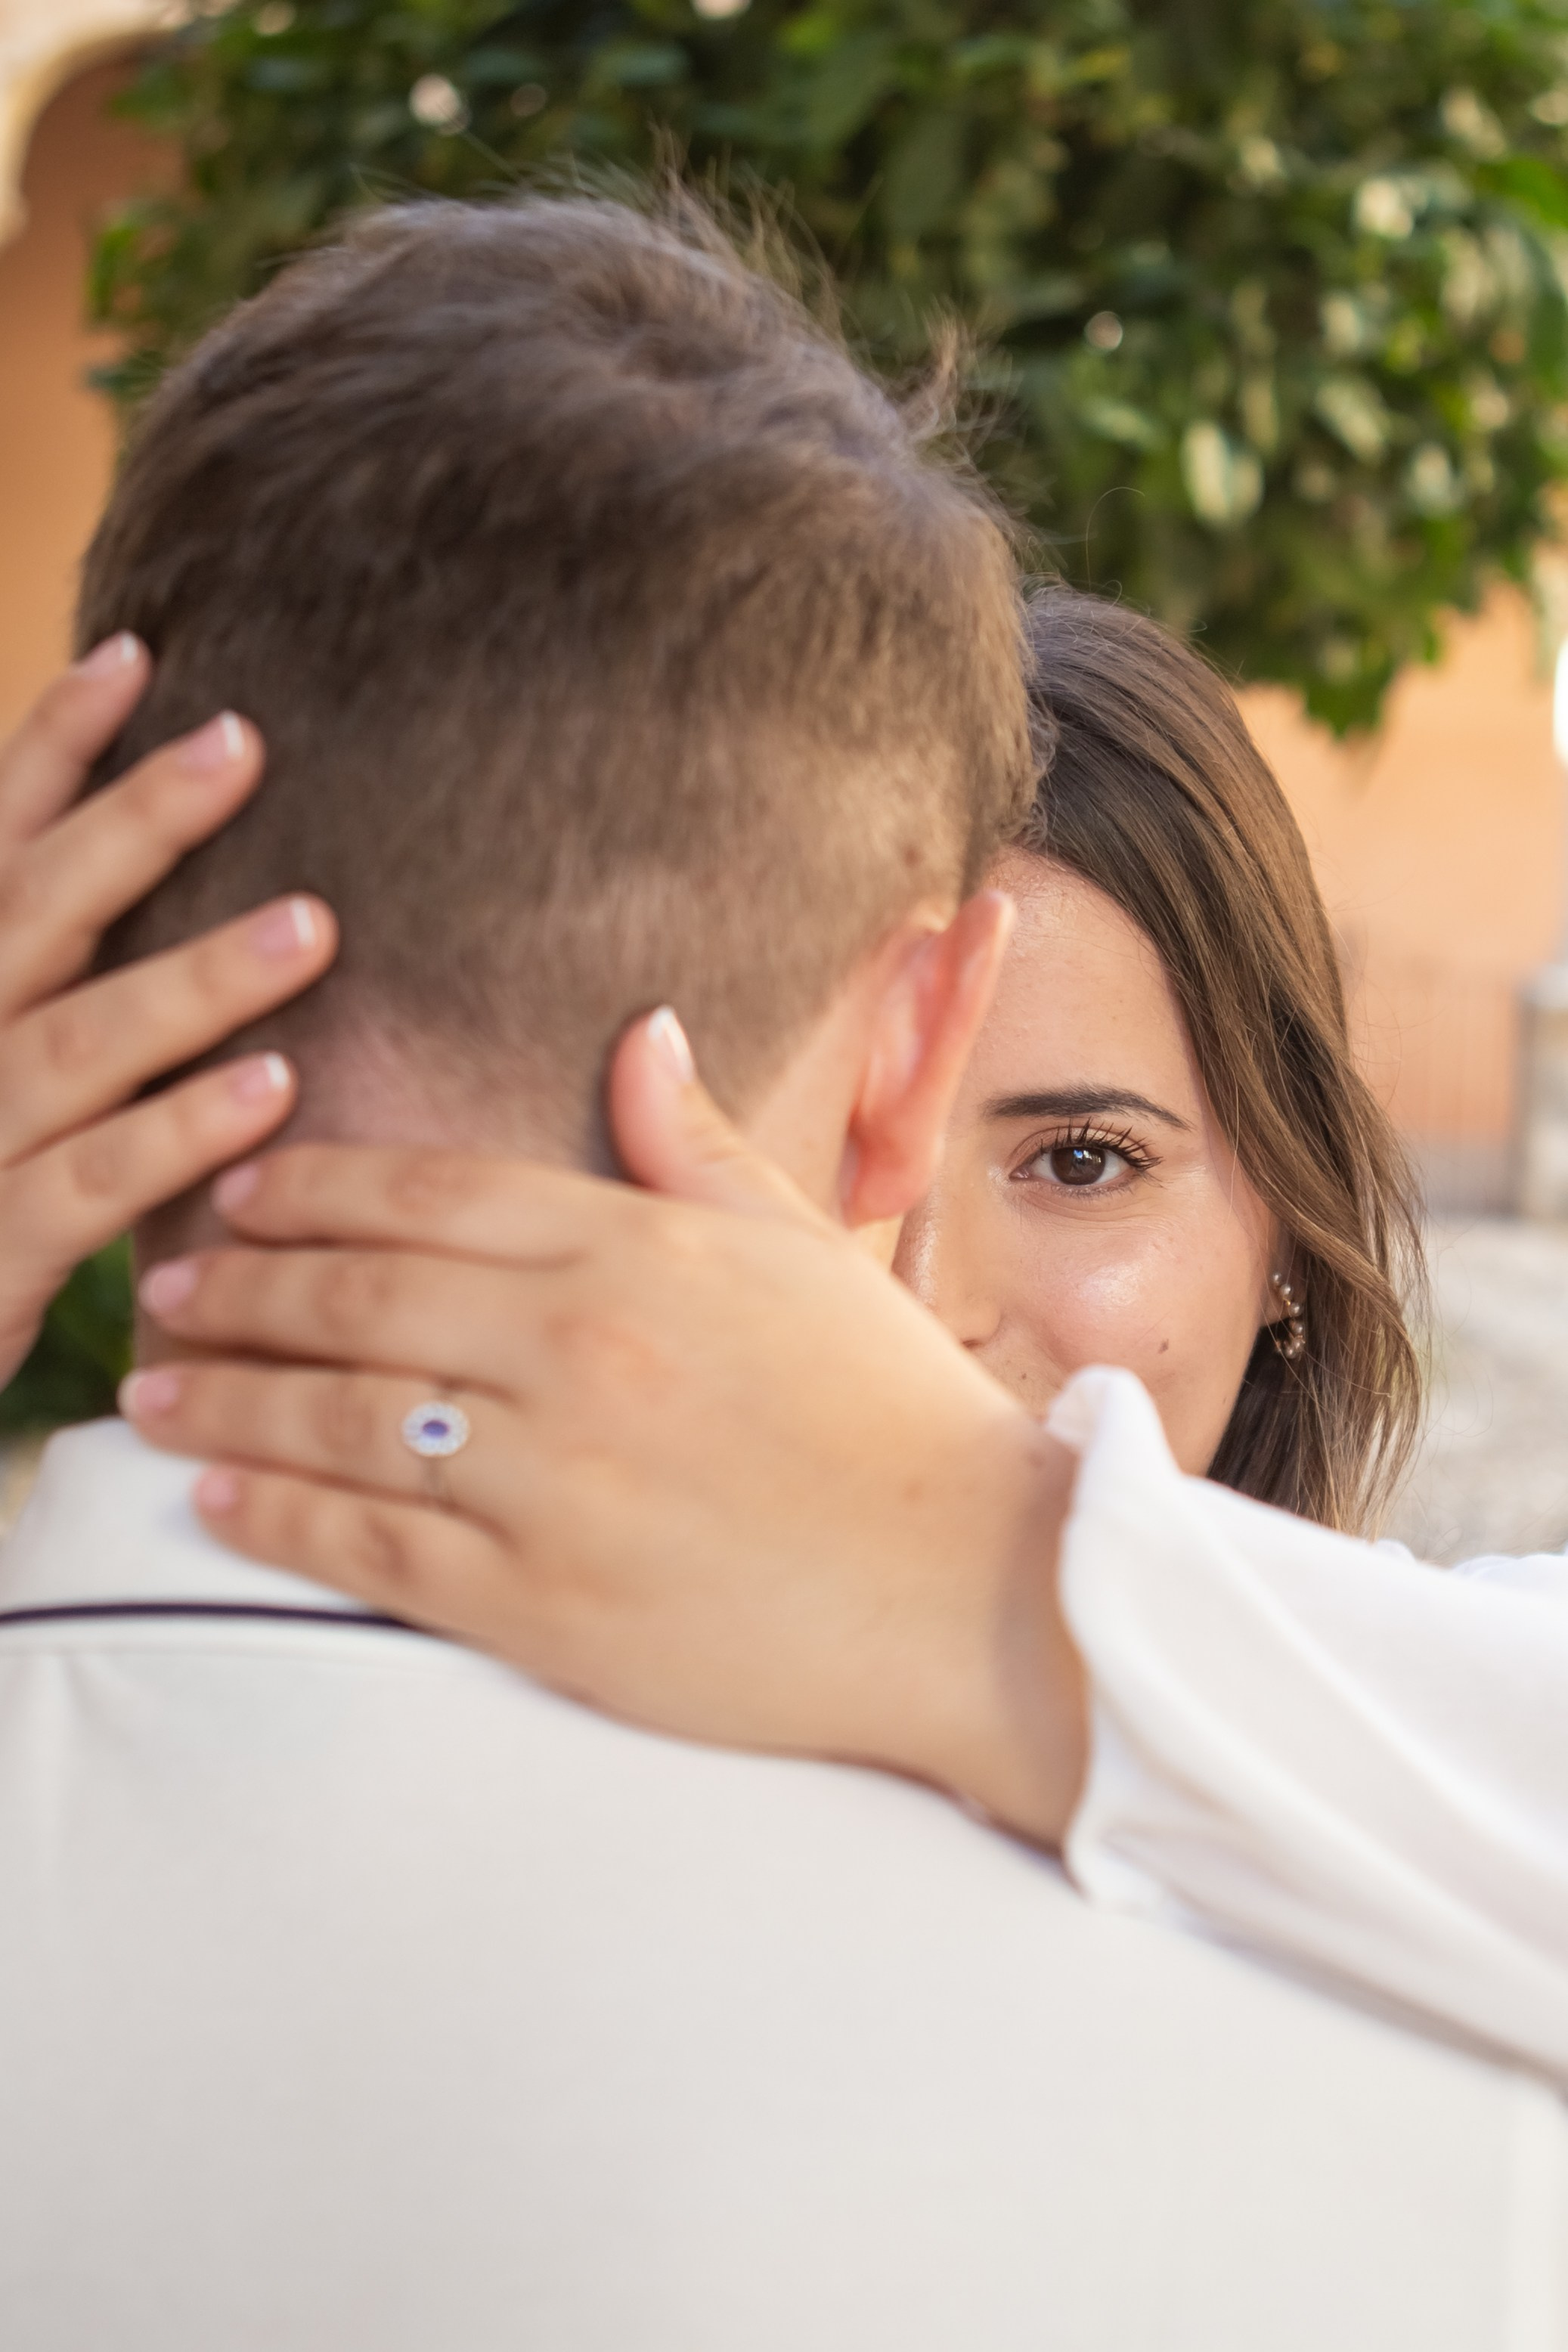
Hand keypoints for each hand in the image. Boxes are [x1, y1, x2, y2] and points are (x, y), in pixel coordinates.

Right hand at [0, 636, 338, 1388]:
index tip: (135, 654)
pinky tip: (271, 1090)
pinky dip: (178, 1131)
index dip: (53, 748)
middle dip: (133, 823)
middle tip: (242, 742)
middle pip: (33, 911)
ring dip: (192, 979)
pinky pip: (92, 1181)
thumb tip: (158, 874)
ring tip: (313, 925)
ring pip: (74, 1040)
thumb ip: (81, 980)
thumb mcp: (27, 1077)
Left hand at [123, 1017, 1086, 1847]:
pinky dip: (275, 1518)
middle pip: (357, 1296)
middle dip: (241, 1286)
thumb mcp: (807, 1250)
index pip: (429, 1192)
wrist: (973, 1593)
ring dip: (225, 1399)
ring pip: (337, 1419)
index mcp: (642, 1250)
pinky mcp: (543, 1603)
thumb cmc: (896, 1416)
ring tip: (158, 1391)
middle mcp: (581, 1349)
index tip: (245, 1187)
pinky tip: (219, 1498)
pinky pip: (369, 1549)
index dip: (313, 1183)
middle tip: (168, 1286)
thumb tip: (639, 1031)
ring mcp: (554, 1479)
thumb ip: (697, 1146)